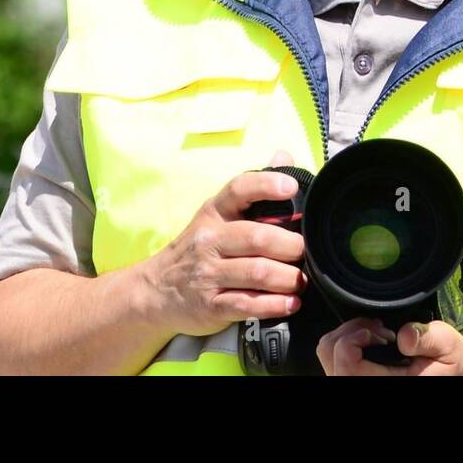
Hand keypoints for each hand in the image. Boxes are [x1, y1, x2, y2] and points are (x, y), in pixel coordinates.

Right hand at [143, 150, 307, 336]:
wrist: (155, 291)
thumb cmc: (200, 249)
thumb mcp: (218, 215)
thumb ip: (253, 189)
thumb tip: (284, 156)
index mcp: (215, 212)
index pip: (239, 189)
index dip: (266, 185)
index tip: (290, 187)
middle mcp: (210, 240)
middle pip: (259, 237)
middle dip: (292, 246)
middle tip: (307, 253)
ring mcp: (208, 273)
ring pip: (258, 272)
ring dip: (289, 278)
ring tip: (302, 281)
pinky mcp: (210, 306)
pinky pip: (248, 304)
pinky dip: (275, 305)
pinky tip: (290, 303)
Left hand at [316, 317, 462, 375]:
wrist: (454, 376)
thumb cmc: (449, 363)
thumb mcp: (448, 345)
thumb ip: (427, 338)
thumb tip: (404, 335)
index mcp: (387, 385)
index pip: (346, 362)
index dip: (358, 336)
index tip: (383, 331)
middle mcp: (366, 387)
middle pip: (329, 353)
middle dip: (351, 330)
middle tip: (378, 329)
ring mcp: (357, 383)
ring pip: (326, 353)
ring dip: (347, 334)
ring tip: (375, 333)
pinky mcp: (354, 378)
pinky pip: (331, 357)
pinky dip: (346, 341)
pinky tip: (370, 341)